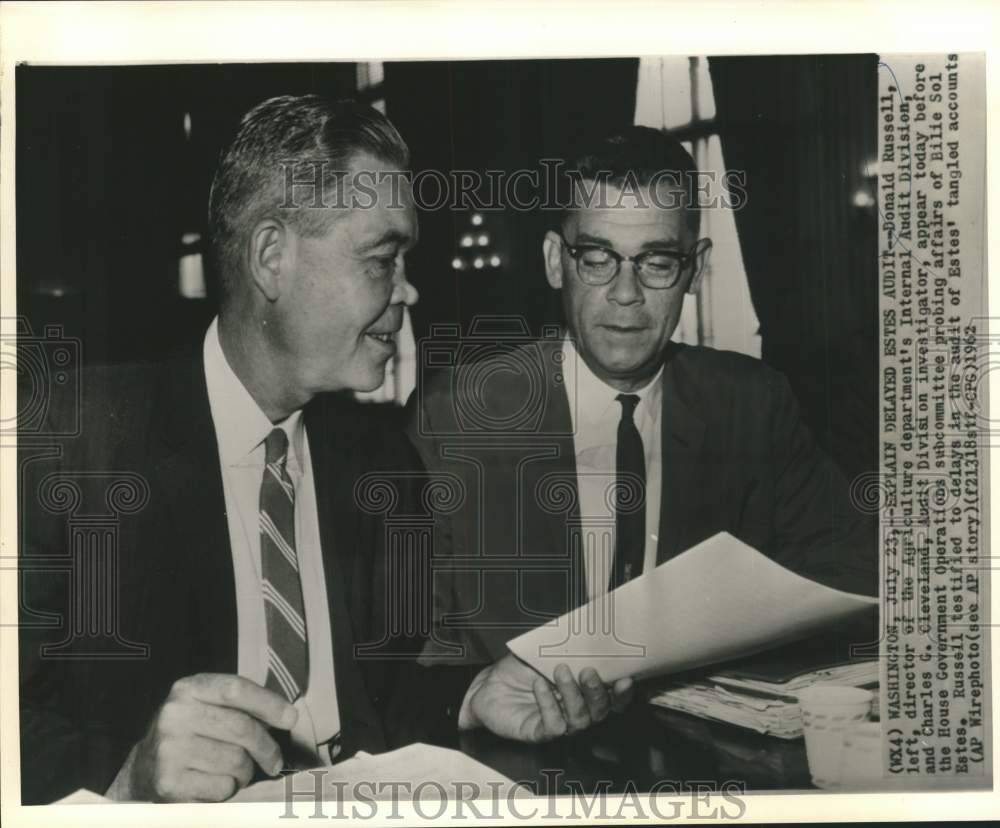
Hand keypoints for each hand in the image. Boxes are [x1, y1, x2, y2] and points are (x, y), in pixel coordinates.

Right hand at [110, 673, 297, 801]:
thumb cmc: (190, 734)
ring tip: (235, 771)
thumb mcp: (208, 707)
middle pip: (242, 728)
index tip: (291, 719)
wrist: (143, 770)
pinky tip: (216, 783)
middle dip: (267, 748)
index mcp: (187, 689)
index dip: (269, 704)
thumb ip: (242, 705)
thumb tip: (287, 717)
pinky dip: (229, 788)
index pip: (236, 690)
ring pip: (236, 761)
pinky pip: (222, 787)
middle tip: (274, 760)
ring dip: (245, 771)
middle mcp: (174, 715)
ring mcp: (169, 749)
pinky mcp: (169, 782)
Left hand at [458, 654, 633, 742]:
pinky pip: (554, 726)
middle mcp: (576, 711)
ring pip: (580, 720)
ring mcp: (560, 724)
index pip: (612, 699)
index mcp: (583, 692)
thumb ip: (569, 648)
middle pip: (601, 712)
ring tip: (559, 672)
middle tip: (587, 672)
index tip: (625, 679)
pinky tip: (539, 686)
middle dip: (597, 692)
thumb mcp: (546, 651)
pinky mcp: (540, 733)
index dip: (622, 694)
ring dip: (572, 695)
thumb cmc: (520, 668)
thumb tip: (588, 631)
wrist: (489, 684)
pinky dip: (548, 704)